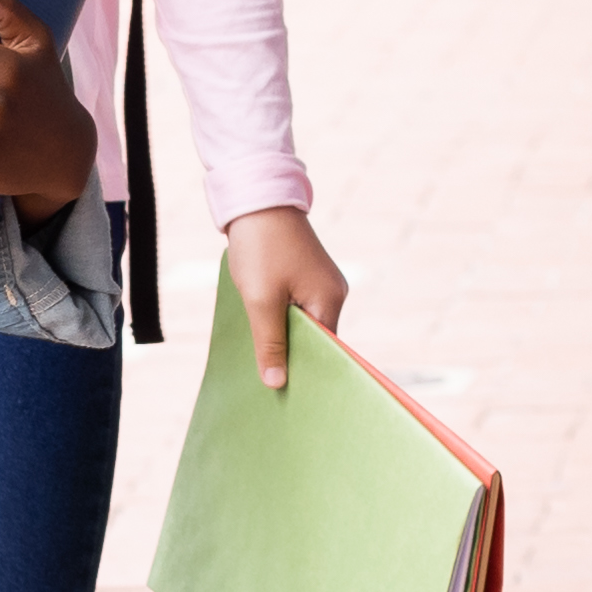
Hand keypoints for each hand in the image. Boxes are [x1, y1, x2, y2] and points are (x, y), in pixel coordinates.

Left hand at [222, 201, 348, 386]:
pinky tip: (262, 325)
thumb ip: (270, 343)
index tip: (286, 391)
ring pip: (304, 323)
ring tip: (262, 354)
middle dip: (293, 355)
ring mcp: (322, 283)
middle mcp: (333, 293)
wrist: (258, 200)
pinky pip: (298, 307)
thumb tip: (277, 383)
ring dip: (283, 336)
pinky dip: (281, 319)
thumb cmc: (261, 248)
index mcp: (329, 300)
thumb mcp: (261, 300)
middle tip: (268, 380)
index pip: (326, 351)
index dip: (305, 370)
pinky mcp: (307, 275)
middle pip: (316, 339)